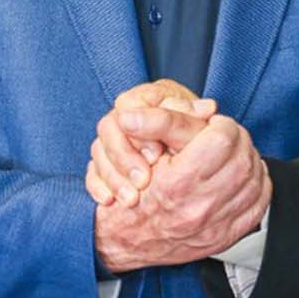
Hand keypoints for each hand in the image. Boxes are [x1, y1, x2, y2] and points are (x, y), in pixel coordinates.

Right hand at [85, 80, 213, 208]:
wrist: (187, 152)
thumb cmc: (193, 130)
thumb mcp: (196, 121)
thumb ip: (195, 116)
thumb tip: (208, 108)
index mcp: (146, 97)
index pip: (130, 107)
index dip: (141, 133)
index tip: (156, 156)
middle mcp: (123, 113)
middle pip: (108, 129)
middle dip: (124, 158)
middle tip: (143, 181)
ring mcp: (110, 138)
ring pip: (98, 152)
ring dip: (113, 177)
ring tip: (131, 199)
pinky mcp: (104, 160)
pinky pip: (90, 171)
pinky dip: (97, 186)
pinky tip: (108, 200)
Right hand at [91, 111, 269, 273]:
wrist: (128, 240)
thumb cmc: (134, 194)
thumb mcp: (141, 152)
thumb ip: (168, 122)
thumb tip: (205, 107)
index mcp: (177, 183)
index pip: (222, 139)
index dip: (220, 124)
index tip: (211, 125)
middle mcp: (200, 208)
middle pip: (243, 158)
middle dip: (238, 139)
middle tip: (224, 136)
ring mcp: (215, 226)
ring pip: (255, 179)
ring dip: (248, 158)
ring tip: (232, 152)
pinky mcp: (226, 237)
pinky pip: (259, 204)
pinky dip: (255, 184)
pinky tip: (241, 176)